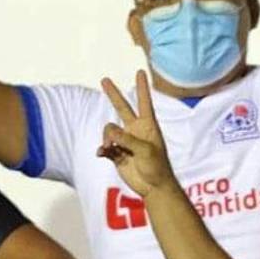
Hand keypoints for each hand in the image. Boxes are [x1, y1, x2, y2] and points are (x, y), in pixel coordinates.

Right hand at [97, 71, 174, 197]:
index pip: (144, 102)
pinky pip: (104, 146)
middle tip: (104, 79)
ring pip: (109, 131)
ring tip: (109, 148)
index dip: (142, 87)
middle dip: (113, 94)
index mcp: (148, 126)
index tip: (140, 71)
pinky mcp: (117, 153)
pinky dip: (102, 149)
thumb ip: (127, 139)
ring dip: (106, 138)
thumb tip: (109, 130)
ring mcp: (125, 141)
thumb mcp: (145, 151)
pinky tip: (102, 154)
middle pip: (122, 108)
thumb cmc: (157, 167)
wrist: (154, 187)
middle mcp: (136, 131)